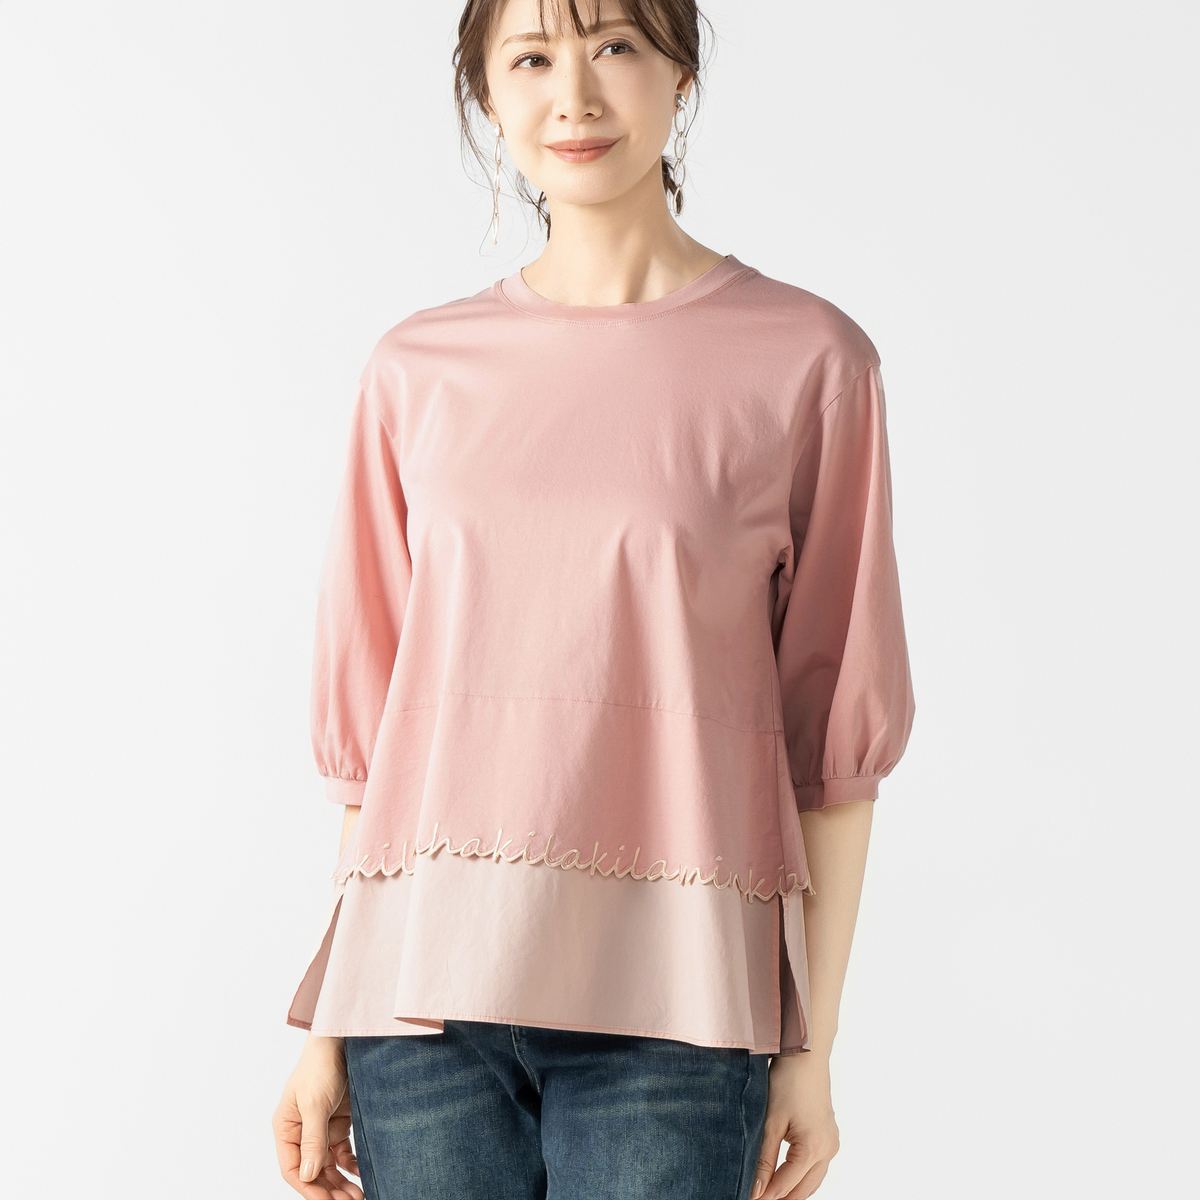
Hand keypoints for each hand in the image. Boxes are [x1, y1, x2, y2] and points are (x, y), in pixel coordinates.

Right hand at [272, 1034, 364, 1199]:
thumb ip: (312, 1139)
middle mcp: (301, 1132)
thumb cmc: (320, 1066)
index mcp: (286, 1128)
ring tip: (359, 1197)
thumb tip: (309, 1174)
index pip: (292, 1168)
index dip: (308, 1188)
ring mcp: (321, 1128)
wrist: (343, 1040)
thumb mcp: (315, 1103)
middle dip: (329, 1190)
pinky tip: (363, 1174)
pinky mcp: (339, 1122)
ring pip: (329, 1165)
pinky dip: (352, 1165)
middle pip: (313, 1171)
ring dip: (341, 1182)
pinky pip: (344, 1152)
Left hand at [750, 1054, 839, 1198]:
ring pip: (812, 1182)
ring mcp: (832, 1144)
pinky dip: (801, 1177)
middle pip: (803, 1189)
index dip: (765, 1196)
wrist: (806, 1055)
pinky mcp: (830, 1137)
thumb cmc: (788, 1082)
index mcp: (814, 1148)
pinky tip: (784, 1178)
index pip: (786, 1185)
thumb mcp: (771, 1122)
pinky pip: (816, 1168)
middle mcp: (828, 1150)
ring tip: (768, 1192)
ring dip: (792, 1191)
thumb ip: (764, 1160)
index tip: (747, 1199)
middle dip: (781, 1198)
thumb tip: (756, 1190)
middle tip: (756, 1198)